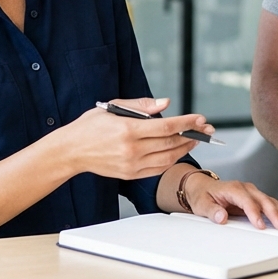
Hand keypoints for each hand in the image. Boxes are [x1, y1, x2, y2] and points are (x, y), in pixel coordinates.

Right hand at [54, 97, 213, 180]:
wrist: (71, 151)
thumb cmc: (90, 126)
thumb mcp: (113, 106)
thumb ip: (142, 105)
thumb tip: (165, 103)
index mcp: (127, 130)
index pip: (166, 126)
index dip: (186, 122)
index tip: (200, 119)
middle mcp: (131, 150)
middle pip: (171, 143)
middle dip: (192, 135)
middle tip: (205, 129)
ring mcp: (131, 165)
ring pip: (168, 158)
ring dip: (185, 149)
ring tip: (195, 140)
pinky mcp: (130, 175)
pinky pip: (158, 169)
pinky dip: (172, 160)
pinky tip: (179, 152)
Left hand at [185, 176, 277, 229]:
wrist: (202, 187)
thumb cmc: (203, 195)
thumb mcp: (202, 204)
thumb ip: (212, 211)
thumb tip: (221, 217)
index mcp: (233, 188)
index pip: (246, 201)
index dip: (254, 213)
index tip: (259, 226)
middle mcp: (246, 188)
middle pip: (263, 200)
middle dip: (275, 214)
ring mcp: (252, 192)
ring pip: (270, 201)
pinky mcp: (256, 198)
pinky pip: (271, 203)